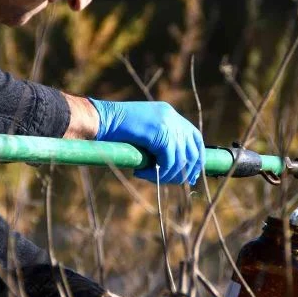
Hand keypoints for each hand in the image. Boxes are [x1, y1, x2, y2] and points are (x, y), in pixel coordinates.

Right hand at [88, 99, 203, 184]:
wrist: (101, 119)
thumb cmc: (115, 128)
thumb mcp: (143, 132)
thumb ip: (159, 141)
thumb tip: (173, 166)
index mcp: (169, 114)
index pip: (195, 137)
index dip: (197, 157)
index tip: (193, 174)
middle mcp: (172, 117)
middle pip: (191, 151)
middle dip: (185, 172)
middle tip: (172, 182)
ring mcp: (168, 124)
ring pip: (180, 161)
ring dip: (166, 175)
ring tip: (150, 177)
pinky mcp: (160, 134)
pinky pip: (168, 163)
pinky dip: (157, 173)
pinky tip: (141, 173)